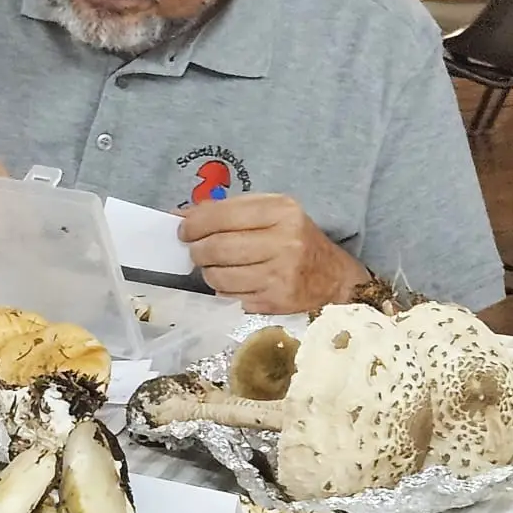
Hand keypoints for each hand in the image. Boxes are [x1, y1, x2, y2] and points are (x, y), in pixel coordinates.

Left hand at [179, 193, 369, 314]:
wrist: (333, 278)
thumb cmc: (295, 239)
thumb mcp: (270, 213)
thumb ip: (226, 210)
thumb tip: (179, 215)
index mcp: (282, 212)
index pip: (221, 215)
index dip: (194, 224)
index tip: (184, 230)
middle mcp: (284, 242)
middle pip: (216, 247)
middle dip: (197, 250)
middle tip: (197, 251)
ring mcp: (280, 275)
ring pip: (218, 275)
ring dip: (208, 271)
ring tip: (217, 266)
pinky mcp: (275, 301)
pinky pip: (229, 296)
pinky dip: (224, 289)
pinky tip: (235, 282)